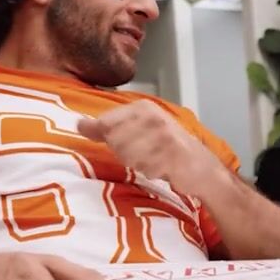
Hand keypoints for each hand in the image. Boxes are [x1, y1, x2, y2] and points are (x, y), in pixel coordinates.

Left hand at [77, 100, 228, 196]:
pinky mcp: (171, 153)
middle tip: (146, 153)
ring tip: (155, 160)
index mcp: (143, 107)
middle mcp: (153, 116)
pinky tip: (163, 167)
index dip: (110, 139)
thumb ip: (109, 126)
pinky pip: (144, 168)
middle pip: (115, 141)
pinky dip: (151, 172)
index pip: (106, 123)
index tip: (130, 143)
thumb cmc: (166, 148)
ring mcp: (163, 134)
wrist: (201, 167)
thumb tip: (78, 124)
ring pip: (127, 155)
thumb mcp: (138, 130)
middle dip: (126, 153)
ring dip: (139, 163)